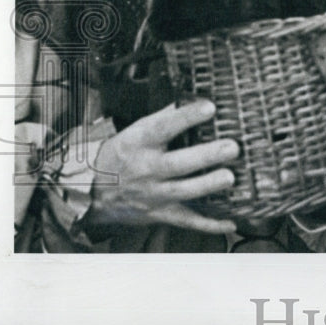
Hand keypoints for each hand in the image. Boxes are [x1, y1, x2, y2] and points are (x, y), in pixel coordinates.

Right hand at [88, 100, 238, 234]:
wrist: (94, 190)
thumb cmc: (122, 154)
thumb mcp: (135, 131)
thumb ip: (165, 117)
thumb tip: (194, 99)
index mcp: (139, 143)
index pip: (163, 127)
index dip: (186, 117)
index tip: (209, 107)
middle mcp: (146, 169)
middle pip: (176, 163)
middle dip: (205, 156)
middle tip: (231, 147)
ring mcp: (153, 194)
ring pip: (182, 192)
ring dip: (207, 185)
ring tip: (230, 177)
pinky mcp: (160, 214)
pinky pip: (186, 221)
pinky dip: (209, 225)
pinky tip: (230, 223)